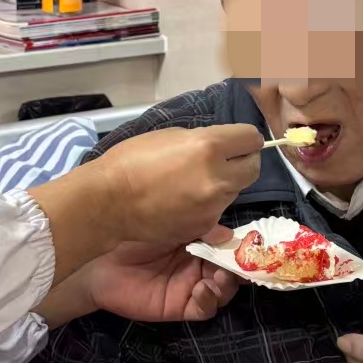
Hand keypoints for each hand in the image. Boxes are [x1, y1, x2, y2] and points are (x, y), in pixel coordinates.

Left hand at [84, 241, 242, 323]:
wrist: (99, 261)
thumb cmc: (132, 234)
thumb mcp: (170, 224)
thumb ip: (200, 228)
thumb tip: (230, 234)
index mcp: (198, 241)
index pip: (228, 246)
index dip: (242, 247)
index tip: (253, 244)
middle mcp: (198, 264)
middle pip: (231, 270)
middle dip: (240, 267)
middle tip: (240, 263)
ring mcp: (190, 286)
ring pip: (223, 290)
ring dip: (227, 284)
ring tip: (219, 276)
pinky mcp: (180, 306)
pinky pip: (204, 308)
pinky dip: (209, 300)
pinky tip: (202, 289)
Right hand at [94, 124, 263, 246]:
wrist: (109, 201)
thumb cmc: (131, 160)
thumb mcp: (170, 136)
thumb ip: (202, 140)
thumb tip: (222, 147)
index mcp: (208, 147)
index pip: (252, 139)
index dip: (245, 139)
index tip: (236, 142)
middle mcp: (217, 177)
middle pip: (253, 168)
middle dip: (242, 162)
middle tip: (224, 161)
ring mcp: (212, 206)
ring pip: (235, 190)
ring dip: (224, 183)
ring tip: (195, 181)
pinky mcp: (203, 226)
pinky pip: (218, 211)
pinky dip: (208, 204)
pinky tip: (185, 200)